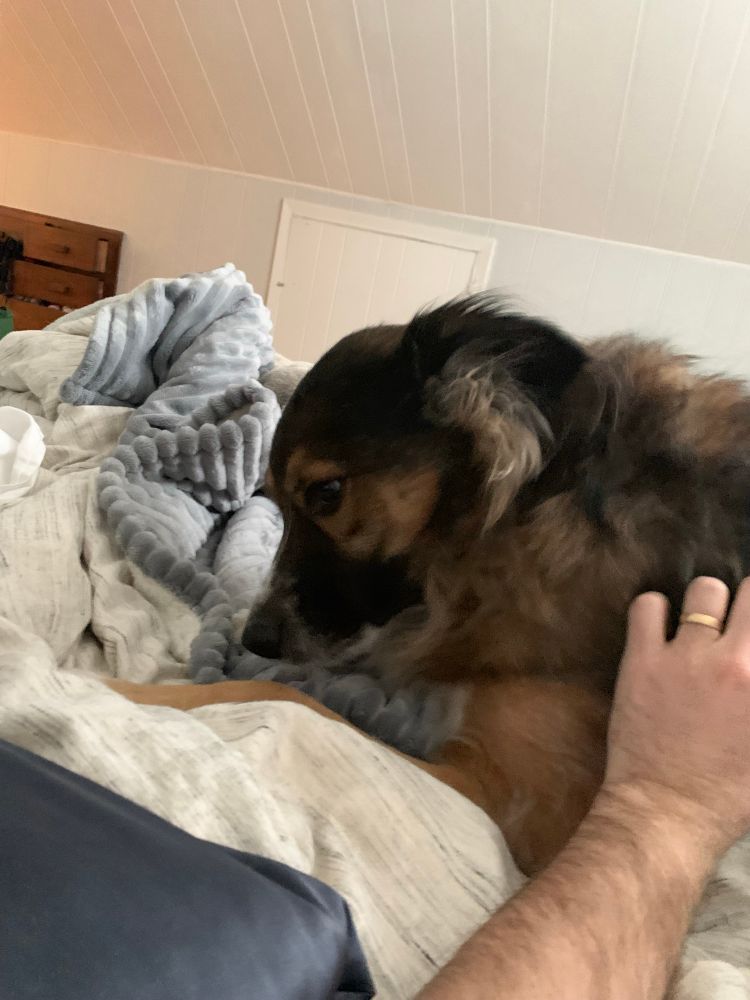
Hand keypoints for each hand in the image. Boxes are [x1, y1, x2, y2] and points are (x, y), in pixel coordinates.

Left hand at [604, 576, 749, 850]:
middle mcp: (738, 662)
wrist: (668, 813)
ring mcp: (688, 656)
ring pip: (704, 590)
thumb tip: (747, 669)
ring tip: (701, 626)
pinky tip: (660, 630)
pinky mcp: (643, 659)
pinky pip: (648, 605)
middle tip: (737, 626)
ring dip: (706, 604)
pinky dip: (655, 611)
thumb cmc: (728, 793)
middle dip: (747, 607)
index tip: (745, 642)